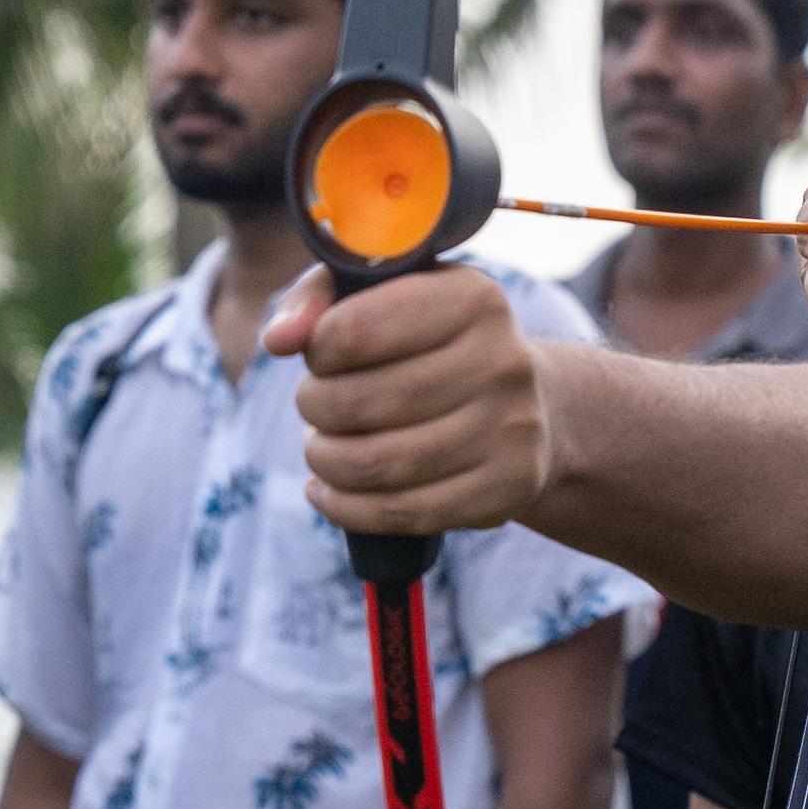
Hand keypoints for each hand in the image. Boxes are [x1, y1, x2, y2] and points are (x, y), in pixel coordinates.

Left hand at [276, 264, 551, 544]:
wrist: (530, 407)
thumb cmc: (436, 344)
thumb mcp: (389, 296)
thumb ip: (322, 298)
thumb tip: (278, 339)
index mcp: (473, 299)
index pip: (356, 330)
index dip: (318, 350)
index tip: (322, 356)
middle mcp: (502, 362)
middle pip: (361, 401)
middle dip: (316, 408)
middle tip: (315, 407)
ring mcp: (510, 430)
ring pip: (377, 463)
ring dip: (326, 460)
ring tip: (321, 450)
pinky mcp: (505, 489)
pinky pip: (402, 511)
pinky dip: (347, 508)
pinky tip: (328, 492)